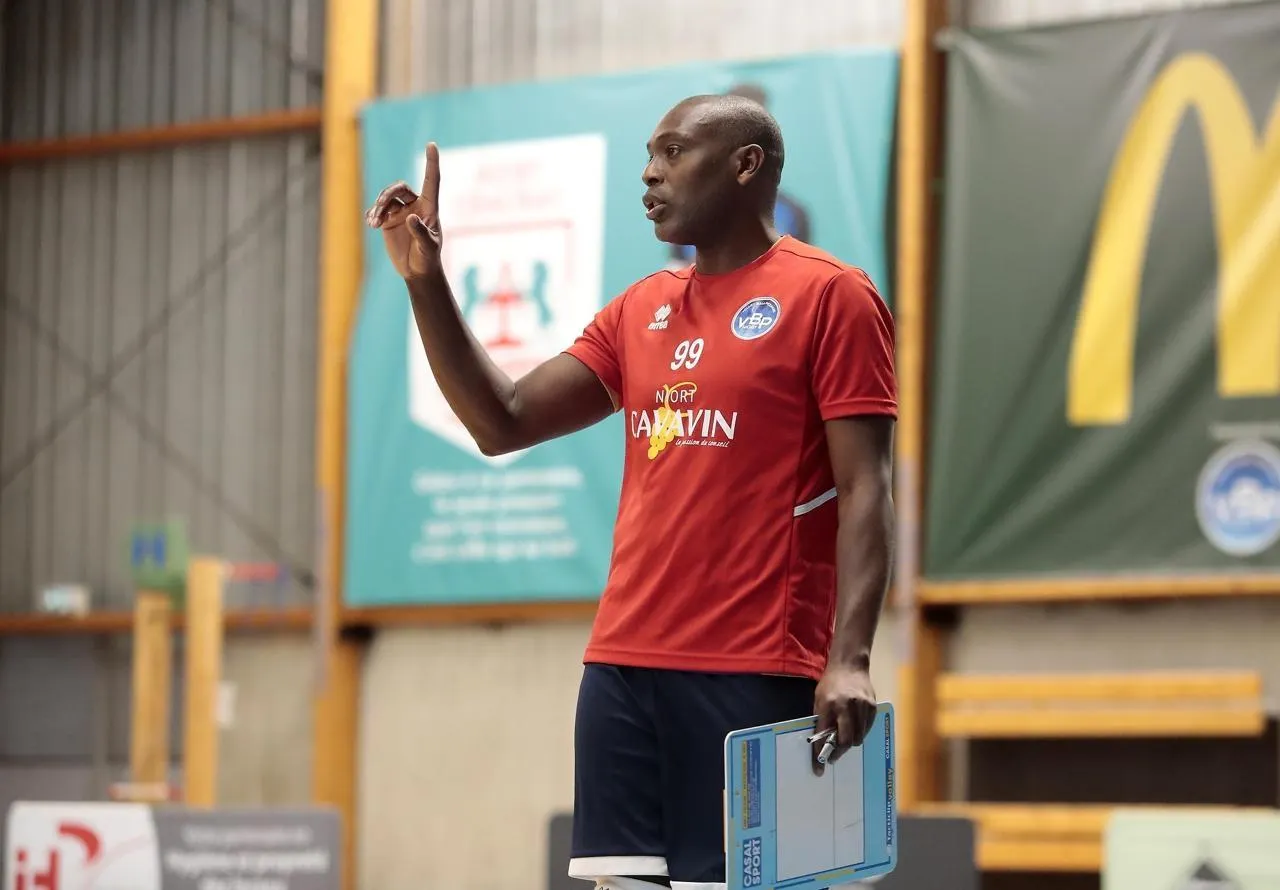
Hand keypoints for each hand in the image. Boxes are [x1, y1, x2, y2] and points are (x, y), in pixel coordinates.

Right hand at [365, 142, 443, 279]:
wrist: (417, 271)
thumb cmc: (428, 259)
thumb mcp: (428, 248)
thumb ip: (420, 233)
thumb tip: (410, 218)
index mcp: (430, 208)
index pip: (431, 181)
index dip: (432, 163)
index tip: (431, 144)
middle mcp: (415, 206)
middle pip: (399, 188)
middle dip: (387, 195)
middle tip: (379, 210)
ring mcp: (401, 212)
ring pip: (386, 198)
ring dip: (377, 207)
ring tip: (373, 223)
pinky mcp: (388, 221)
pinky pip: (377, 210)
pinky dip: (372, 214)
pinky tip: (371, 223)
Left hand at [811, 662, 876, 774]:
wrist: (850, 665)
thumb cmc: (830, 683)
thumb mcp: (819, 699)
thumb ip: (821, 720)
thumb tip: (820, 744)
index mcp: (829, 704)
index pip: (824, 735)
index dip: (821, 753)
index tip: (819, 768)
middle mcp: (847, 706)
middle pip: (846, 741)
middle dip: (838, 752)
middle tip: (833, 756)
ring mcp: (862, 707)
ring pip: (858, 738)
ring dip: (849, 743)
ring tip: (843, 741)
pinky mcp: (872, 707)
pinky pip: (866, 729)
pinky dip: (859, 733)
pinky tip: (853, 729)